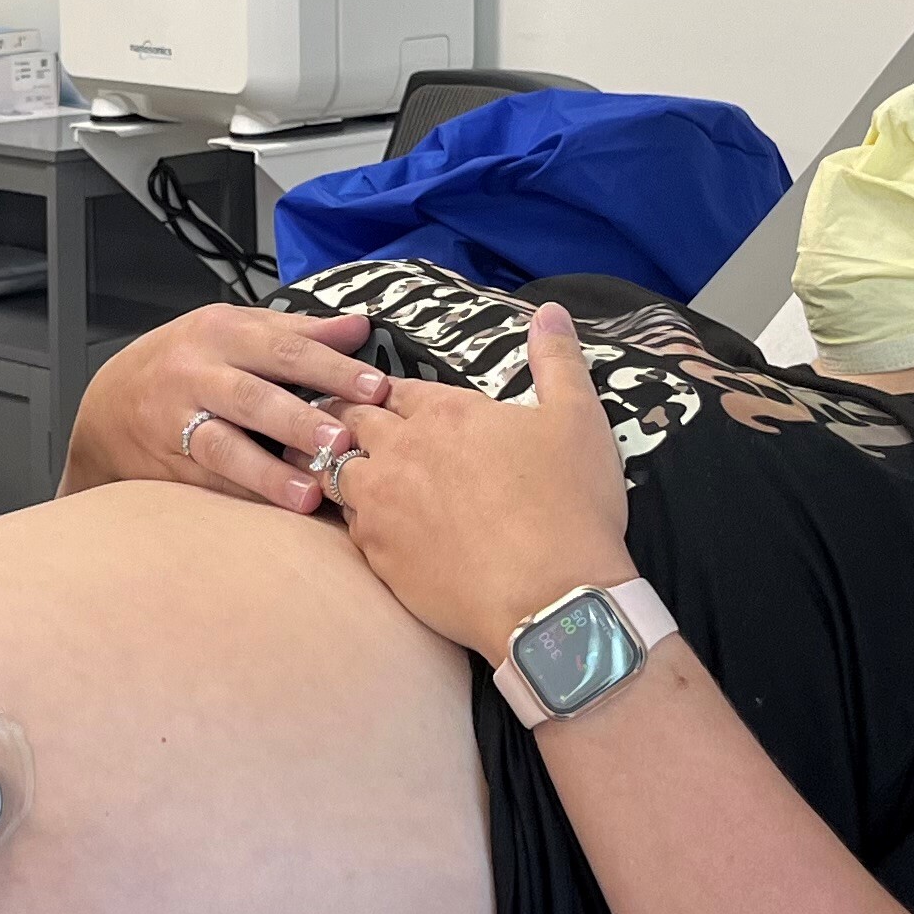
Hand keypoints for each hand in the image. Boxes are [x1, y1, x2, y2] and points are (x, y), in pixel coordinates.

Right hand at [68, 302, 385, 510]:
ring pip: (224, 446)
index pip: (285, 348)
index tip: (376, 388)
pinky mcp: (169, 463)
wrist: (107, 405)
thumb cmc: (186, 361)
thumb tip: (360, 327)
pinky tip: (281, 510)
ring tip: (310, 492)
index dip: (333, 368)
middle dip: (300, 420)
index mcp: (220, 332)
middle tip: (344, 440)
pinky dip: (247, 496)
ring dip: (269, 471)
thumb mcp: (234, 331)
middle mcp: (196, 373)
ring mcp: (177, 421)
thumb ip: (297, 332)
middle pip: (254, 397)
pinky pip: (211, 481)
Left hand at [326, 303, 635, 656]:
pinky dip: (350, 518)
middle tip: (337, 419)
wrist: (551, 601)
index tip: (376, 393)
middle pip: (351, 421)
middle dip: (344, 415)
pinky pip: (346, 527)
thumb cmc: (570, 507)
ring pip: (334, 472)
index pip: (392, 387)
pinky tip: (360, 522)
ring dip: (335, 465)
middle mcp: (401, 452)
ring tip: (336, 466)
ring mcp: (382, 506)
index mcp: (445, 413)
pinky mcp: (378, 557)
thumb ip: (558, 360)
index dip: (382, 388)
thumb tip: (550, 311)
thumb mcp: (578, 419)